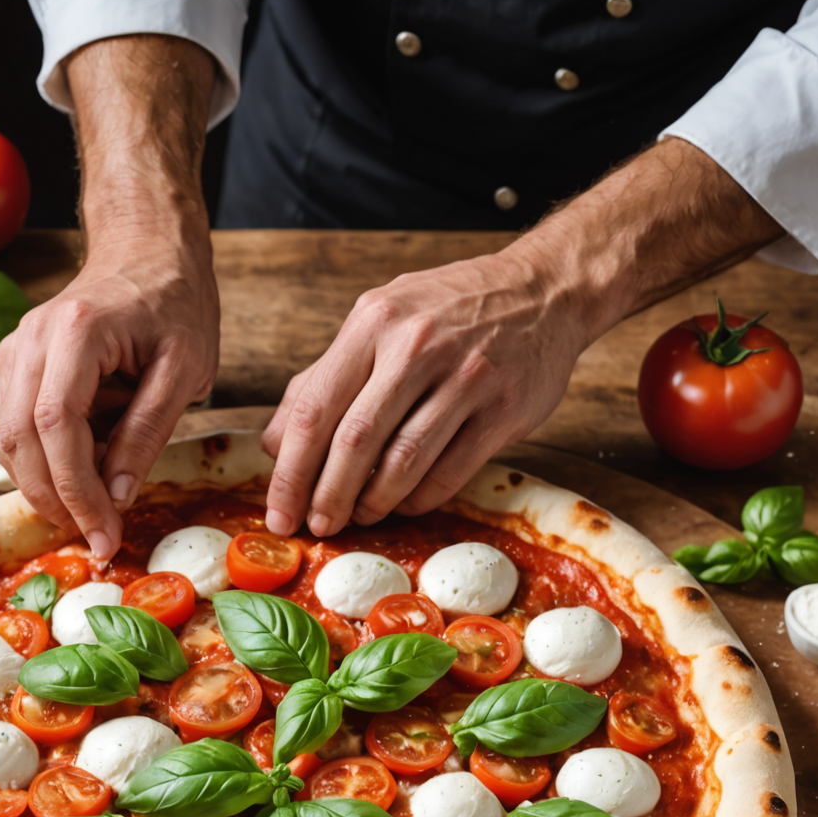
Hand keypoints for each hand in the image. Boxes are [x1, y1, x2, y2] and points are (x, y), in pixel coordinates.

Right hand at [0, 33, 218, 557]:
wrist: (148, 252)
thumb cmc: (176, 306)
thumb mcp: (184, 371)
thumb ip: (147, 434)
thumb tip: (115, 498)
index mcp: (78, 331)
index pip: (58, 427)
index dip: (76, 490)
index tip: (104, 534)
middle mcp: (32, 337)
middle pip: (21, 437)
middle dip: (54, 499)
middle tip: (93, 538)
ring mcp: (15, 348)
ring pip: (6, 437)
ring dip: (40, 488)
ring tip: (84, 518)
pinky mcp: (14, 363)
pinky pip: (9, 426)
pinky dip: (34, 464)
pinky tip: (70, 485)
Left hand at [260, 244, 587, 536]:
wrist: (545, 290)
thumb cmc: (450, 311)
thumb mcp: (380, 322)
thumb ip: (324, 378)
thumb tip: (272, 443)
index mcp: (374, 321)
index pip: (315, 408)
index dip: (290, 471)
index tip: (278, 511)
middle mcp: (417, 345)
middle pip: (354, 441)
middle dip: (327, 497)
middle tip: (316, 526)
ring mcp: (465, 378)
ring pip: (403, 462)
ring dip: (373, 502)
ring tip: (358, 516)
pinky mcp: (503, 410)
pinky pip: (449, 472)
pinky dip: (419, 499)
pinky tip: (404, 504)